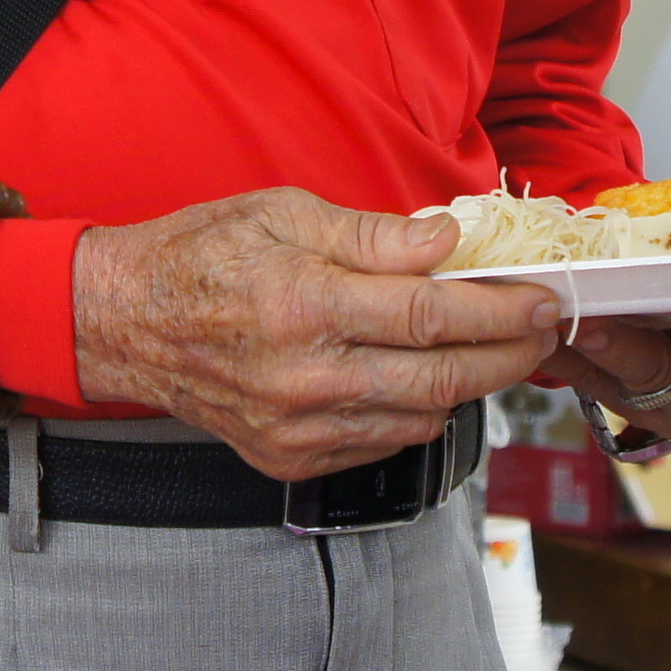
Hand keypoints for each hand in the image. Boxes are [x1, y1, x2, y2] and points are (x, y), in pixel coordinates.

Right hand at [70, 189, 564, 483]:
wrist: (126, 324)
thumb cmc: (201, 256)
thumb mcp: (284, 213)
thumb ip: (372, 236)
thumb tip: (446, 243)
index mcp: (306, 304)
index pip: (432, 316)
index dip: (501, 311)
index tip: (544, 300)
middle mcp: (306, 376)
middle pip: (442, 378)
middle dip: (508, 355)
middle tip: (543, 330)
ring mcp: (298, 426)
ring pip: (419, 418)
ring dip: (469, 386)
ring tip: (492, 350)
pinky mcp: (290, 457)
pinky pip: (381, 443)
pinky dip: (416, 414)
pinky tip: (422, 379)